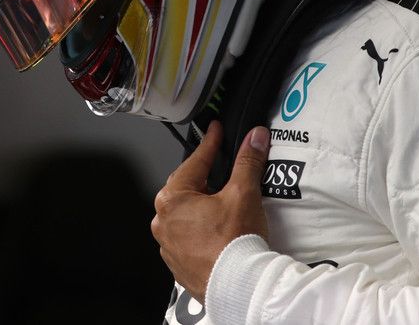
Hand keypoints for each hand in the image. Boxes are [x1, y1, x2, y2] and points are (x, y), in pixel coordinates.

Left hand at [151, 120, 270, 303]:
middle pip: (187, 188)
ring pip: (185, 214)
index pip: (195, 161)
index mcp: (172, 199)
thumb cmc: (234, 244)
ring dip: (201, 207)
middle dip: (204, 177)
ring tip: (223, 205)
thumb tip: (254, 139)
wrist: (238, 286)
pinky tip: (217, 232)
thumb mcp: (243, 194)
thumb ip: (247, 162)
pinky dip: (200, 231)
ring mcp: (168, 244)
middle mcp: (163, 221)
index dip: (210, 144)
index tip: (215, 131)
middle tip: (221, 169)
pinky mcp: (178, 263)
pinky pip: (187, 238)